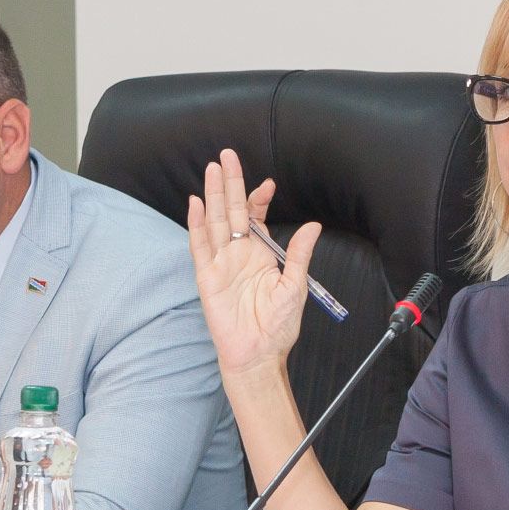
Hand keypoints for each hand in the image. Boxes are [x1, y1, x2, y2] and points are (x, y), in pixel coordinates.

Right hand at [185, 148, 321, 378]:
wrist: (258, 353)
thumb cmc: (277, 326)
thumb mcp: (295, 286)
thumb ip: (299, 255)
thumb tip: (312, 227)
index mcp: (260, 254)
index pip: (256, 217)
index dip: (259, 198)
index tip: (268, 184)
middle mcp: (239, 254)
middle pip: (232, 211)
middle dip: (230, 183)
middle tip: (228, 156)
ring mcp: (221, 263)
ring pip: (215, 221)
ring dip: (213, 195)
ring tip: (212, 169)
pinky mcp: (207, 276)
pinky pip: (200, 246)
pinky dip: (197, 224)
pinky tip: (195, 204)